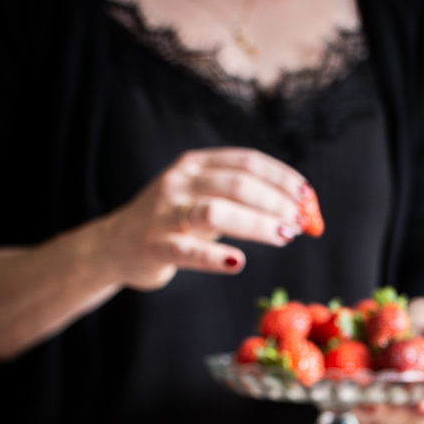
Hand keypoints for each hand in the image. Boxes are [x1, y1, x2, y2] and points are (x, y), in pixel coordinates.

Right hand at [100, 147, 308, 289]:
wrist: (115, 246)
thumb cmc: (173, 223)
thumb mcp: (203, 199)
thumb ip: (241, 200)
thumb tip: (298, 209)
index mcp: (196, 165)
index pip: (246, 161)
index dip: (281, 178)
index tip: (308, 197)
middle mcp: (179, 182)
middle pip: (237, 184)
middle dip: (275, 203)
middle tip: (300, 223)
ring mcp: (164, 213)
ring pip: (215, 211)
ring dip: (256, 223)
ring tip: (283, 236)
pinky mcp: (154, 246)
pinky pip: (187, 250)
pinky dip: (214, 257)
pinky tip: (238, 262)